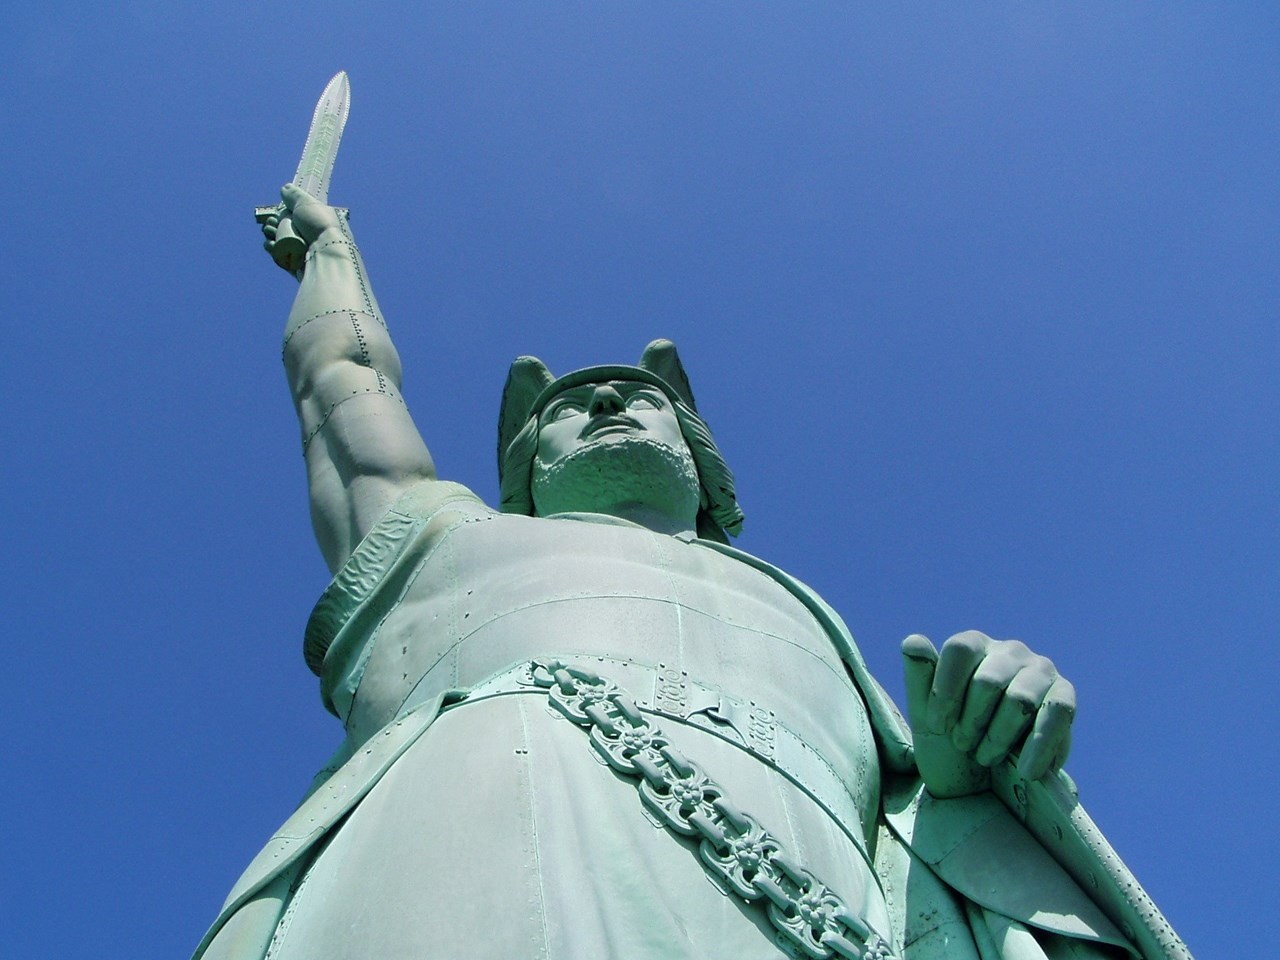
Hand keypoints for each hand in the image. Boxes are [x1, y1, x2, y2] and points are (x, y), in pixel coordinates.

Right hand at [260, 184, 344, 269]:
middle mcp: (310, 237)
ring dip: (270, 234)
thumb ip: (295, 195)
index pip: (295, 215)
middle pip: (283, 227)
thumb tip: (285, 189)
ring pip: (279, 241)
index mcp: (316, 222)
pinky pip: (279, 255)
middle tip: (273, 223)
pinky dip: (272, 249)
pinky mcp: (295, 265)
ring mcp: (303, 252)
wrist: (325, 255)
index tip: (279, 212)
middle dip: (273, 223)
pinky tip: (270, 244)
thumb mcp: (308, 204)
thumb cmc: (320, 227)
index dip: (283, 213)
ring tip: (271, 233)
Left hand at [901, 631, 1074, 797]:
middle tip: (963, 746)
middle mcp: (1009, 651)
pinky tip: (1025, 771)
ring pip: (1020, 700)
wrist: (985, 781)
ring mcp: (1040, 671)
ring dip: (999, 737)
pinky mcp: (1064, 696)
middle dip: (972, 721)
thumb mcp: (927, 716)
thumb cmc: (951, 739)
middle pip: (988, 681)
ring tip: (986, 758)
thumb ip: (918, 677)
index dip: (945, 691)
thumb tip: (913, 641)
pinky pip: (1057, 713)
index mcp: (973, 645)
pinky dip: (1039, 746)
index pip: (960, 650)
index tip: (938, 727)